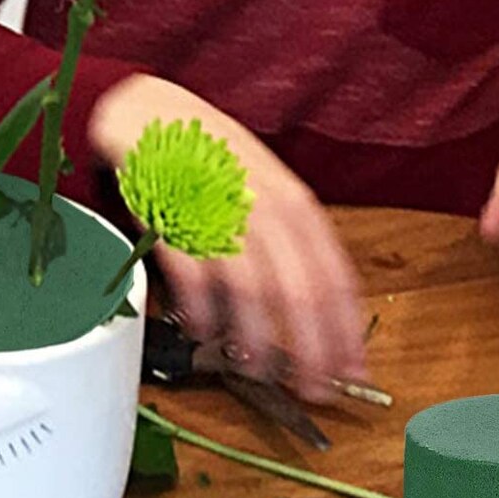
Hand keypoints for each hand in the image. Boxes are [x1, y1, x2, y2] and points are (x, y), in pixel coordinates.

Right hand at [88, 73, 367, 403]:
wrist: (145, 110)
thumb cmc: (207, 154)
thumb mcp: (263, 184)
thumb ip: (288, 236)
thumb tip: (316, 305)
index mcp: (291, 199)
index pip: (333, 273)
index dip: (345, 328)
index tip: (353, 369)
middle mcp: (262, 203)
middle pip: (299, 288)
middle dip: (310, 347)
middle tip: (314, 388)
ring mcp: (218, 207)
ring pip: (250, 286)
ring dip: (256, 336)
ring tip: (257, 367)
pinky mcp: (172, 212)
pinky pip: (193, 271)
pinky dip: (200, 307)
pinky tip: (203, 328)